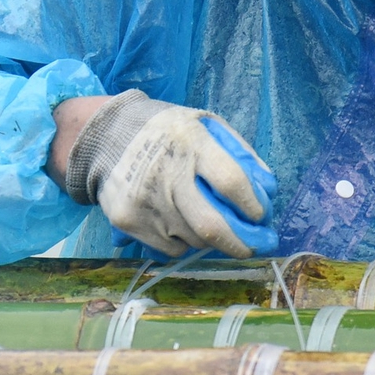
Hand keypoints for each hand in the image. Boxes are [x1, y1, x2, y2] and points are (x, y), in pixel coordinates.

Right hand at [58, 91, 277, 258]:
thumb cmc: (167, 131)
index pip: (231, 182)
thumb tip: (268, 190)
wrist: (106, 134)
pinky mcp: (127, 221)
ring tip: (215, 226)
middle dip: (242, 244)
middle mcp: (165, 173)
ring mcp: (144, 201)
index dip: (253, 206)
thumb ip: (239, 153)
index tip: (262, 216)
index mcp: (190, 143)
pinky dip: (185, 243)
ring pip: (193, 241)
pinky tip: (182, 224)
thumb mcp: (205, 125)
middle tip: (256, 246)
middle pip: (212, 226)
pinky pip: (170, 249)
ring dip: (213, 241)